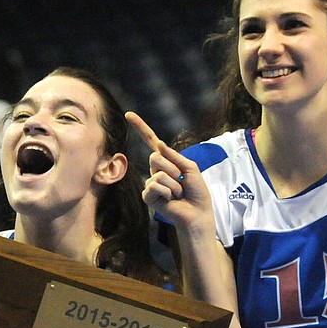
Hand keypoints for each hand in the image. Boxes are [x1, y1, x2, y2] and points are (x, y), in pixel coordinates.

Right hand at [128, 112, 214, 238]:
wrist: (198, 213)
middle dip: (173, 168)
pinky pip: (155, 185)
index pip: (151, 141)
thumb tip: (158, 144)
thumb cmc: (197, 192)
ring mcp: (151, 183)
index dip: (140, 127)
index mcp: (167, 161)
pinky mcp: (148, 196)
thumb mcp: (191, 168)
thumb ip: (175, 156)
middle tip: (181, 181)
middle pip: (156, 157)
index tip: (128, 114)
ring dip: (174, 184)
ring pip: (158, 173)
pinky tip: (171, 200)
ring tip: (179, 193)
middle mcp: (156, 170)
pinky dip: (168, 192)